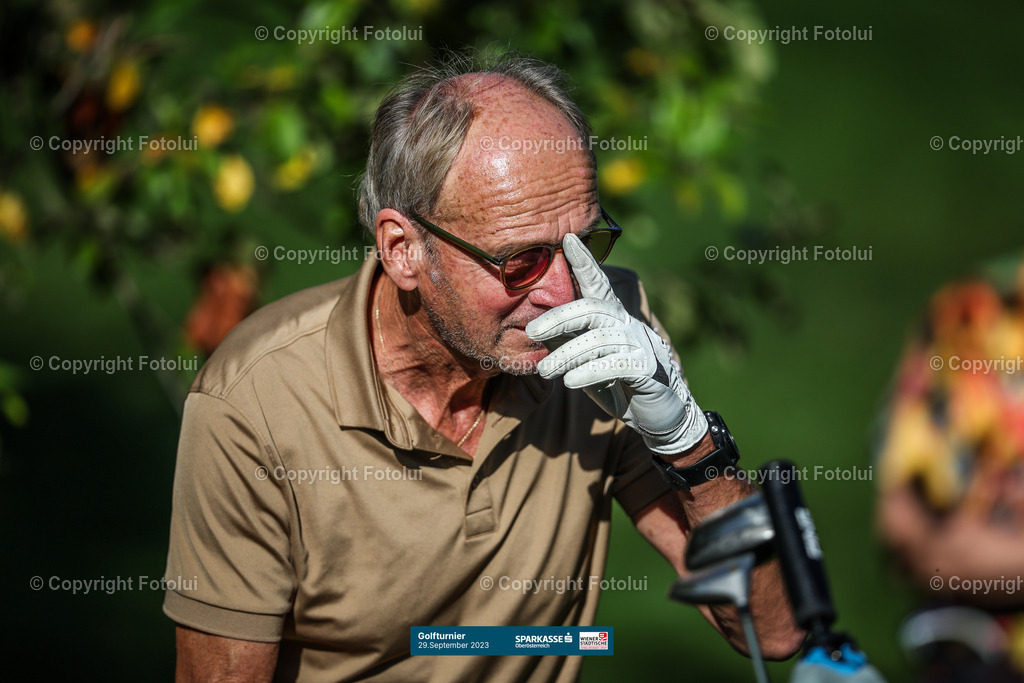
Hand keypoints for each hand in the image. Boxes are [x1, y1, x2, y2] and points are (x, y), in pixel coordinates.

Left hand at [526, 233, 707, 454]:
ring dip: (567, 354)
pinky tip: (570, 381)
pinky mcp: (649, 370)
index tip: (567, 239)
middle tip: (531, 331)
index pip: (597, 285)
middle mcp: (628, 325)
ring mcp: (641, 345)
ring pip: (600, 340)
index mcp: (613, 319)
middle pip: (593, 308)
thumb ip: (568, 342)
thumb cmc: (618, 383)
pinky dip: (590, 372)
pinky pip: (617, 365)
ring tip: (545, 370)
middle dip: (560, 317)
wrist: (660, 416)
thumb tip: (534, 327)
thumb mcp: (587, 361)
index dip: (584, 262)